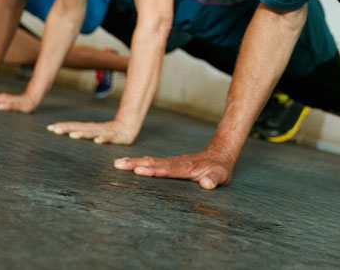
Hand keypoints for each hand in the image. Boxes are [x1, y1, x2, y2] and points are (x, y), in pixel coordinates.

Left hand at [45, 119, 139, 144]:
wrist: (128, 128)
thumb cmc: (108, 132)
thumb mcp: (93, 133)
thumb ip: (82, 133)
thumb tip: (67, 134)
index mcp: (89, 128)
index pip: (73, 126)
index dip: (62, 126)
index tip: (49, 127)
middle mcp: (95, 128)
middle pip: (79, 128)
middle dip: (67, 128)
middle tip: (55, 129)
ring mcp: (104, 132)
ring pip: (92, 132)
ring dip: (82, 134)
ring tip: (73, 135)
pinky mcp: (115, 136)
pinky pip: (108, 138)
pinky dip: (102, 139)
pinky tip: (97, 141)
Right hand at [113, 148, 233, 188]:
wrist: (220, 155)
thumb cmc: (220, 168)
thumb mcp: (221, 175)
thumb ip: (214, 179)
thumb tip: (206, 184)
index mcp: (186, 167)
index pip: (168, 169)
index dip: (154, 170)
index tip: (139, 170)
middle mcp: (177, 163)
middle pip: (154, 162)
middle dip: (136, 163)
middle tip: (119, 164)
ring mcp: (173, 162)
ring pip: (152, 161)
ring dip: (135, 162)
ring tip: (118, 163)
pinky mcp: (170, 164)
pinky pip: (154, 162)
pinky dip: (141, 162)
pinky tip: (130, 164)